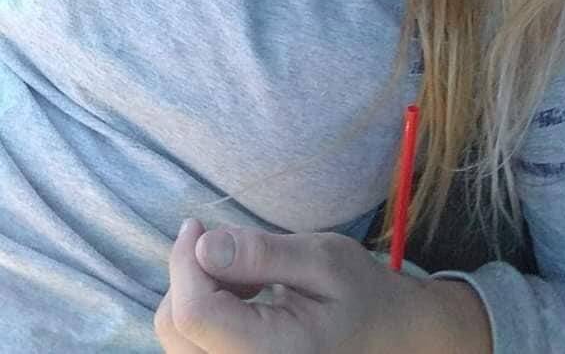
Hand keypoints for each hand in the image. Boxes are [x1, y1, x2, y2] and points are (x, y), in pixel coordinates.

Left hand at [154, 217, 489, 353]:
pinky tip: (241, 297)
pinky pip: (192, 345)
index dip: (184, 261)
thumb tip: (204, 244)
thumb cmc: (362, 296)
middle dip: (189, 274)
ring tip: (245, 275)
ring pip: (177, 337)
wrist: (388, 338)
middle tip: (230, 246)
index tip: (198, 223)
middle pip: (175, 327)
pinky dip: (203, 311)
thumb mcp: (323, 260)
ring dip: (195, 293)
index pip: (193, 312)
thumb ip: (263, 254)